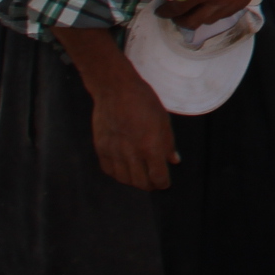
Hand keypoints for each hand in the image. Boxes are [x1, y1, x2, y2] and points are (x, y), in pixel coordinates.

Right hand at [58, 29, 178, 189]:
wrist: (116, 89)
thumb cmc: (144, 101)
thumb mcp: (163, 120)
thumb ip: (168, 144)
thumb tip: (174, 161)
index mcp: (150, 146)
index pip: (158, 177)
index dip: (163, 183)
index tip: (165, 183)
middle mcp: (131, 152)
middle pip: (140, 182)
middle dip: (150, 185)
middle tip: (153, 181)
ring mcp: (113, 151)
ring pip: (124, 179)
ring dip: (134, 181)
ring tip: (140, 175)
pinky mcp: (100, 148)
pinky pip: (109, 170)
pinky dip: (118, 173)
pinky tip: (125, 168)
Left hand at [163, 0, 274, 27]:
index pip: (179, 7)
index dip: (166, 11)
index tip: (159, 10)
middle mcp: (219, 1)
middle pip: (192, 22)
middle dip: (179, 20)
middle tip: (172, 15)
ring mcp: (232, 4)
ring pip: (208, 21)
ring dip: (197, 17)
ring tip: (190, 11)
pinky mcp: (241, 2)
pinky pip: (223, 15)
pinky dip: (213, 13)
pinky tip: (209, 5)